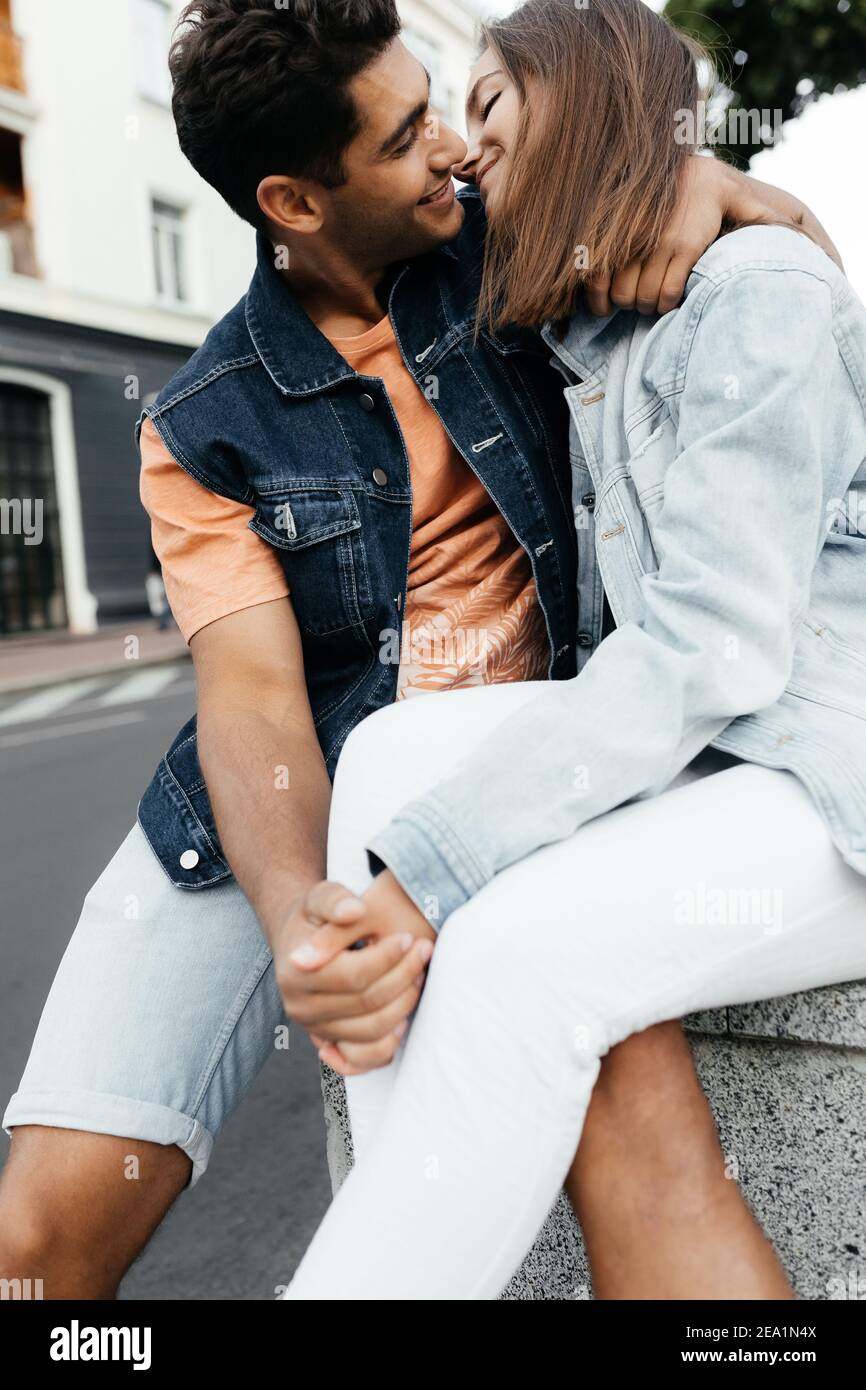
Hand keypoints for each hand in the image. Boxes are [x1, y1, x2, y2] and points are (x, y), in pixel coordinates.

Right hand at [293, 871, 437, 1076]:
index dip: (387, 958)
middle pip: (367, 1004)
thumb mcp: (319, 896)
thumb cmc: (314, 916)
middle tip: (425, 952)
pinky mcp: (327, 1043)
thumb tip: (355, 911)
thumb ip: (336, 900)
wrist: (298, 941)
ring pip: (370, 1031)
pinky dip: (387, 1044)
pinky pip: (361, 1059)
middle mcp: (300, 1007)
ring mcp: (313, 1029)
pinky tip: (405, 1017)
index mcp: (296, 972)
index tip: (409, 938)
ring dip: (403, 1006)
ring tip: (419, 977)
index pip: (354, 974)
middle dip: (403, 977)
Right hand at [584, 155, 842, 318]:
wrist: (672, 159)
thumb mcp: (743, 198)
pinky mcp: (603, 238)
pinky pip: (594, 282)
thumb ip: (766, 219)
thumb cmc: (711, 185)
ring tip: (631, 297)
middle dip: (644, 307)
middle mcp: (654, 242)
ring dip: (621, 304)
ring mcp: (625, 241)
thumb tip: (801, 239)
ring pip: (618, 294)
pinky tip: (604, 301)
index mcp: (684, 241)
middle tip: (649, 301)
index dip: (666, 307)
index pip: (667, 297)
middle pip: (641, 300)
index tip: (669, 302)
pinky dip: (596, 299)